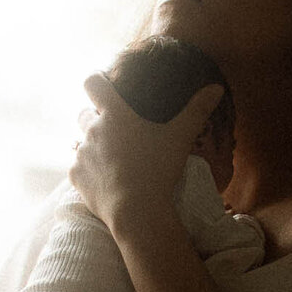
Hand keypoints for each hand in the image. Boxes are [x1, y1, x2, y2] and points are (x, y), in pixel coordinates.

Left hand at [68, 72, 225, 231]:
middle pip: (83, 113)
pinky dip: (88, 171)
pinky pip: (77, 167)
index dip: (96, 80)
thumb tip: (217, 87)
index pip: (93, 83)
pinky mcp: (75, 177)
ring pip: (80, 142)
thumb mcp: (181, 137)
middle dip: (95, 119)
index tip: (104, 85)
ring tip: (112, 160)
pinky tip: (105, 180)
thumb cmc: (158, 169)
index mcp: (114, 115)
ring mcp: (81, 154)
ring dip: (92, 146)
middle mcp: (92, 130)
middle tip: (116, 132)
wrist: (136, 212)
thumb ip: (197, 110)